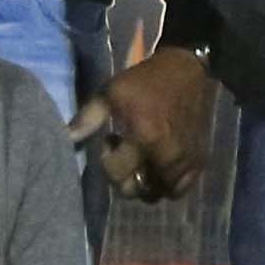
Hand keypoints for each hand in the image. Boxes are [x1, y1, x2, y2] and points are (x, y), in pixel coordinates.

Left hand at [84, 45, 214, 201]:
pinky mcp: (199, 162)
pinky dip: (166, 184)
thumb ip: (88, 118)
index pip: (115, 174)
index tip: (110, 139)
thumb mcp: (111, 92)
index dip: (106, 159)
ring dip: (145, 182)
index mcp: (144, 138)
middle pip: (135, 190)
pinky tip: (161, 164)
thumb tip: (65, 138)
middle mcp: (166, 157)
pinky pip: (178, 190)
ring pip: (157, 193)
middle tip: (126, 152)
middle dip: (123, 176)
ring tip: (143, 159)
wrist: (189, 70)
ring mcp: (185, 162)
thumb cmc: (145, 80)